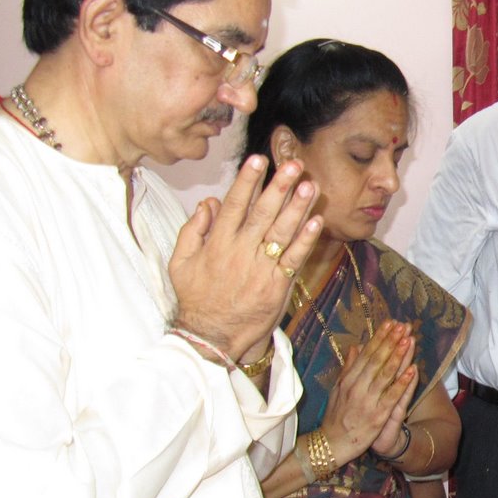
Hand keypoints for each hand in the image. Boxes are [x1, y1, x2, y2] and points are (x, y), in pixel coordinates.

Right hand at [170, 157, 321, 359]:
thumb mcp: (181, 263)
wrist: (211, 337)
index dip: (247, 181)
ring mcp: (261, 268)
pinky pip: (294, 258)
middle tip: (293, 164)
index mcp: (217, 243)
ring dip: (297, 207)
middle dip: (279, 186)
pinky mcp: (277, 284)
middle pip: (262, 213)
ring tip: (310, 185)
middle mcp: (240, 251)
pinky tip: (317, 221)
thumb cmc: (196, 299)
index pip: (234, 204)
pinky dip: (306, 239)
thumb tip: (206, 203)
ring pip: (282, 231)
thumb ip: (192, 230)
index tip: (258, 160)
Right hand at [320, 322, 416, 467]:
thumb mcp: (337, 389)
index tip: (391, 323)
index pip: (367, 353)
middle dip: (391, 341)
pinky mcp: (378, 415)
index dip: (379, 337)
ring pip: (386, 374)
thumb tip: (356, 347)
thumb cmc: (335, 416)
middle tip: (404, 326)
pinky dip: (402, 383)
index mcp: (348, 379)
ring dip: (399, 356)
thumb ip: (348, 367)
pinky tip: (412, 370)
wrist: (332, 443)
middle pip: (377, 359)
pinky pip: (392, 396)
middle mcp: (357, 386)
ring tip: (409, 340)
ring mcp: (368, 400)